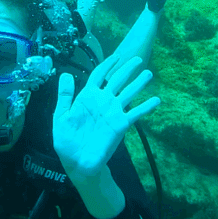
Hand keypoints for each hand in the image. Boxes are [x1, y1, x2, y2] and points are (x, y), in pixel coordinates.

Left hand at [53, 53, 159, 180]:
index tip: (116, 56)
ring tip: (148, 73)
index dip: (107, 64)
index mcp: (87, 97)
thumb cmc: (67, 141)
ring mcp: (113, 112)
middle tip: (138, 58)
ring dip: (138, 83)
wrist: (77, 163)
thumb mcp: (61, 117)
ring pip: (128, 93)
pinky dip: (146, 107)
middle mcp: (102, 101)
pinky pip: (135, 113)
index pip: (99, 75)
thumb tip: (66, 74)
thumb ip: (65, 96)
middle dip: (127, 69)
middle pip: (116, 80)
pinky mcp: (120, 125)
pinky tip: (156, 100)